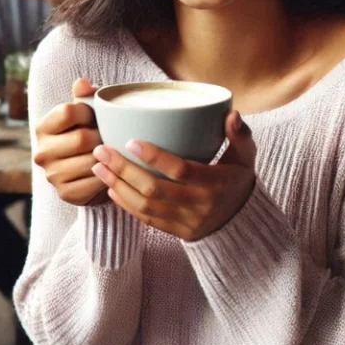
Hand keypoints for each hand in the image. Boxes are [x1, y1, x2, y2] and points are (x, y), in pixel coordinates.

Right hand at [33, 78, 106, 205]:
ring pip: (91, 161)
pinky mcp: (66, 193)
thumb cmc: (88, 133)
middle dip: (102, 136)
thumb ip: (84, 96)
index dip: (89, 112)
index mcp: (43, 128)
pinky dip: (107, 176)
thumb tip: (82, 83)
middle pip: (82, 138)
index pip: (68, 111)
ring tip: (113, 152)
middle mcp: (41, 152)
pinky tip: (110, 170)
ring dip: (107, 157)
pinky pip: (95, 182)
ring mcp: (52, 175)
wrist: (89, 170)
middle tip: (111, 136)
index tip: (97, 116)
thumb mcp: (86, 112)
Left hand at [90, 112, 256, 240]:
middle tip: (102, 150)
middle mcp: (198, 205)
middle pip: (154, 189)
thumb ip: (239, 134)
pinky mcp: (175, 231)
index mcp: (214, 183)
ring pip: (145, 205)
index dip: (155, 157)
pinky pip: (146, 219)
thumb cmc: (237, 179)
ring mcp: (185, 221)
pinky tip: (110, 188)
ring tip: (99, 167)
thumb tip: (231, 113)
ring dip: (118, 186)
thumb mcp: (245, 156)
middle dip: (123, 169)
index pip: (181, 170)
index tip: (131, 141)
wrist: (241, 222)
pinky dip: (125, 204)